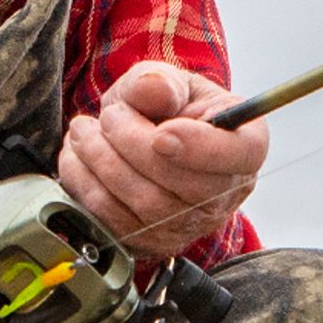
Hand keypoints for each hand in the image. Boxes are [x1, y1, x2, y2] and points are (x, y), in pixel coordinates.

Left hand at [57, 62, 265, 266]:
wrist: (142, 138)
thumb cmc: (165, 109)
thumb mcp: (166, 81)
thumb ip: (159, 81)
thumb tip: (154, 90)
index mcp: (245, 143)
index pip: (240, 154)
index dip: (202, 148)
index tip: (161, 134)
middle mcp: (226, 192)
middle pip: (188, 186)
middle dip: (134, 146)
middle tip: (109, 115)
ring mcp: (190, 223)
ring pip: (148, 204)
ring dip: (103, 163)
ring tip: (83, 131)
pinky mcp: (153, 241)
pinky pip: (116, 221)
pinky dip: (87, 185)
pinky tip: (77, 157)